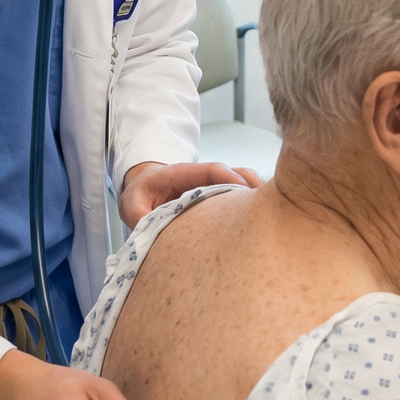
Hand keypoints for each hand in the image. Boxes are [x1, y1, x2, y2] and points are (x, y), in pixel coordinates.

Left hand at [118, 159, 264, 228]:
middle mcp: (206, 176)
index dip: (230, 178)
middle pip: (239, 174)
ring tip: (268, 220)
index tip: (244, 192)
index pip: (213, 170)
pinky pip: (245, 195)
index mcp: (184, 174)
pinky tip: (261, 226)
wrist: (146, 185)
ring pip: (247, 182)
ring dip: (258, 197)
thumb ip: (138, 215)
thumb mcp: (131, 203)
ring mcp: (218, 185)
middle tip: (266, 211)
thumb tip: (150, 229)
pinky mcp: (223, 196)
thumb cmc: (141, 193)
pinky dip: (255, 206)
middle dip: (254, 188)